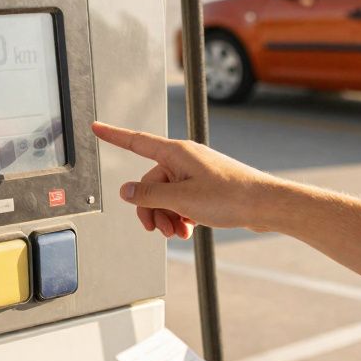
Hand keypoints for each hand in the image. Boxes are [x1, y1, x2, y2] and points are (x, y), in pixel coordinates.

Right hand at [92, 121, 281, 238]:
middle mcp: (185, 160)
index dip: (113, 135)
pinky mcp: (206, 187)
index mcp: (176, 153)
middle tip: (159, 230)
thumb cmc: (230, 196)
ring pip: (166, 195)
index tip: (96, 127)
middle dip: (151, 209)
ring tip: (179, 233)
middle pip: (150, 183)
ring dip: (167, 217)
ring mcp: (196, 173)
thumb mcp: (181, 199)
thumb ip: (148, 194)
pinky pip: (181, 201)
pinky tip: (189, 230)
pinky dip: (181, 216)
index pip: (136, 142)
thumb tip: (126, 191)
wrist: (264, 205)